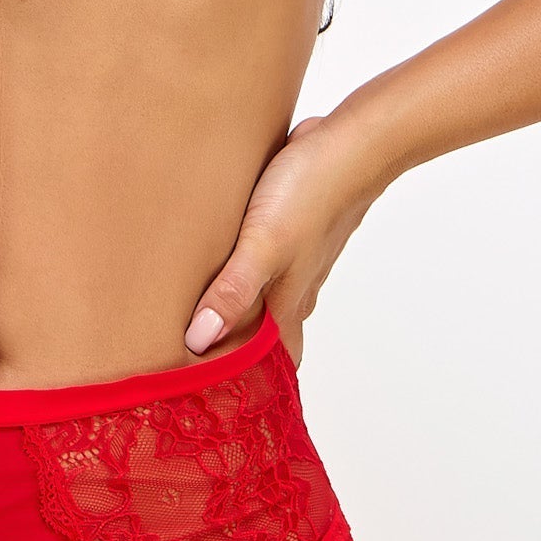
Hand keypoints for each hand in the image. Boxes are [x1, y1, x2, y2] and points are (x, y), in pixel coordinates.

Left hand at [184, 115, 378, 363]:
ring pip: (262, 295)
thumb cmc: (313, 193)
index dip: (249, 383)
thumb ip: (233, 292)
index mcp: (289, 302)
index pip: (275, 363)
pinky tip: (215, 258)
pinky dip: (238, 269)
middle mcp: (294, 286)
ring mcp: (293, 256)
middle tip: (188, 359)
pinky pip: (259, 260)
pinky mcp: (286, 227)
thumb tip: (199, 342)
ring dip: (234, 307)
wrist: (352, 140)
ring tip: (192, 313)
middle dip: (234, 348)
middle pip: (264, 332)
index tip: (212, 400)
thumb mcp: (264, 246)